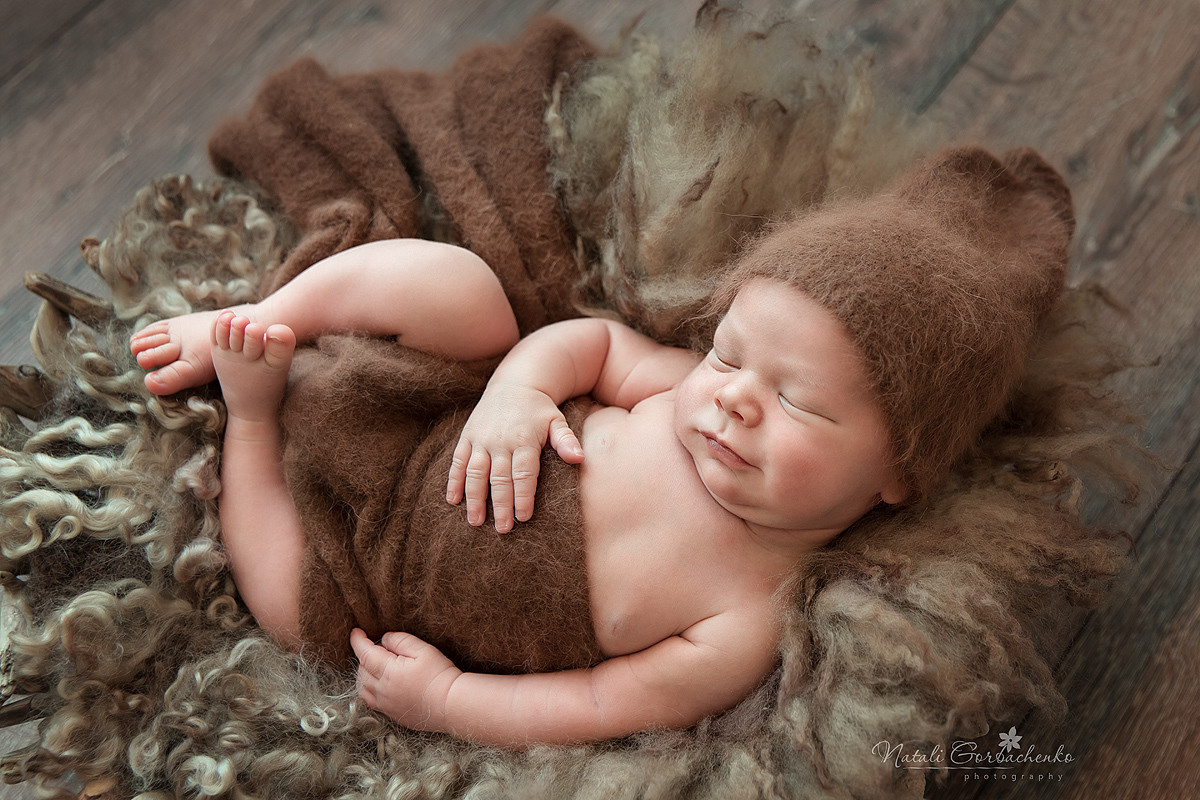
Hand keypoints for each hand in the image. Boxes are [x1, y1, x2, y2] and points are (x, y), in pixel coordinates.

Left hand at [351, 628, 460, 730]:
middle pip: (361, 670)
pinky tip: (378, 684)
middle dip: (364, 656)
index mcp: (388, 671)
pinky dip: (368, 690)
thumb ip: (400, 640)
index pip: (364, 653)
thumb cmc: (439, 675)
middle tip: (378, 647)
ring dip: (363, 674)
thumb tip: (384, 639)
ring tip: (374, 666)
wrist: (451, 704)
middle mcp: (382, 690)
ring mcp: (385, 704)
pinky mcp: (391, 714)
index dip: (357, 641)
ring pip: (362, 688)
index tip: (356, 632)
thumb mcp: (423, 650)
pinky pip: (370, 702)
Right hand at [446, 382, 584, 531]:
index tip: (523, 517)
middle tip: (503, 529)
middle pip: (499, 478)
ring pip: (475, 473)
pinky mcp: (468, 436)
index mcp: (524, 440)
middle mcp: (500, 441)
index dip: (523, 497)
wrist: (515, 383)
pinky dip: (454, 481)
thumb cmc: (539, 409)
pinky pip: (458, 461)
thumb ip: (566, 441)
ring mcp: (481, 439)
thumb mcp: (557, 421)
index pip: (523, 474)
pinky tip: (452, 500)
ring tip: (476, 522)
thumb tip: (580, 459)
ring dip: (474, 499)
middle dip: (500, 505)